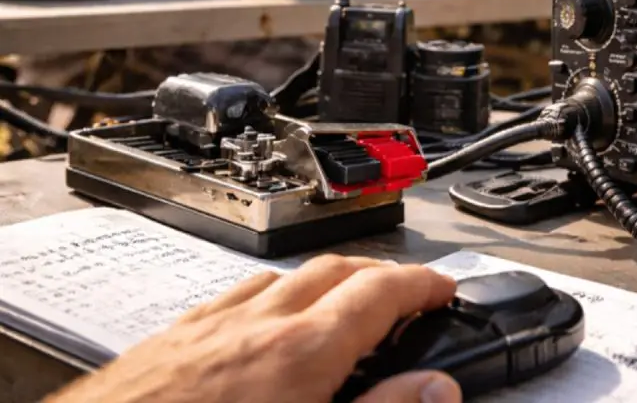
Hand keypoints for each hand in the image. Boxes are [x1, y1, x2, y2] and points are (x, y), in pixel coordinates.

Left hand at [47, 256, 462, 402]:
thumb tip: (435, 390)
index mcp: (300, 353)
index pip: (380, 293)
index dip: (422, 284)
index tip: (443, 289)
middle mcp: (254, 324)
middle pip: (334, 272)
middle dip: (379, 275)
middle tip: (406, 294)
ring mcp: (206, 328)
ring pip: (279, 279)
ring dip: (322, 282)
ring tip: (340, 302)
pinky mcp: (167, 341)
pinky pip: (229, 296)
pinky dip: (265, 296)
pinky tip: (258, 319)